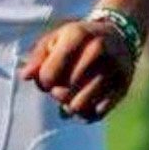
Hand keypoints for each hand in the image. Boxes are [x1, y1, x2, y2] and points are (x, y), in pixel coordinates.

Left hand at [19, 18, 135, 120]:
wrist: (118, 35)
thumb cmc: (78, 40)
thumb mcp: (56, 39)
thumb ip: (38, 57)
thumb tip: (24, 76)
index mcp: (78, 35)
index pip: (50, 74)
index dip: (43, 82)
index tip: (47, 78)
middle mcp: (98, 49)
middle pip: (64, 92)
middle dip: (57, 94)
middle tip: (59, 89)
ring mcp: (113, 68)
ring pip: (80, 105)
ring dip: (70, 107)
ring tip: (69, 100)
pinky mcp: (123, 85)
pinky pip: (98, 113)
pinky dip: (86, 114)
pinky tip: (84, 104)